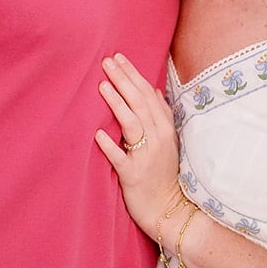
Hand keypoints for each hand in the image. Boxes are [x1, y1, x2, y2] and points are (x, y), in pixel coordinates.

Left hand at [96, 53, 181, 239]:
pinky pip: (121, 158)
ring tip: (102, 86)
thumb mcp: (168, 142)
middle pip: (140, 104)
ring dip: (117, 104)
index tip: (119, 58)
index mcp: (165, 129)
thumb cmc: (164, 174)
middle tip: (106, 62)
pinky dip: (110, 145)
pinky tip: (97, 134)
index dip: (133, 75)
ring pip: (132, 125)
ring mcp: (146, 157)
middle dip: (123, 80)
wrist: (169, 210)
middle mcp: (158, 139)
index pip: (148, 95)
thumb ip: (161, 115)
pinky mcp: (134, 176)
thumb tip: (154, 89)